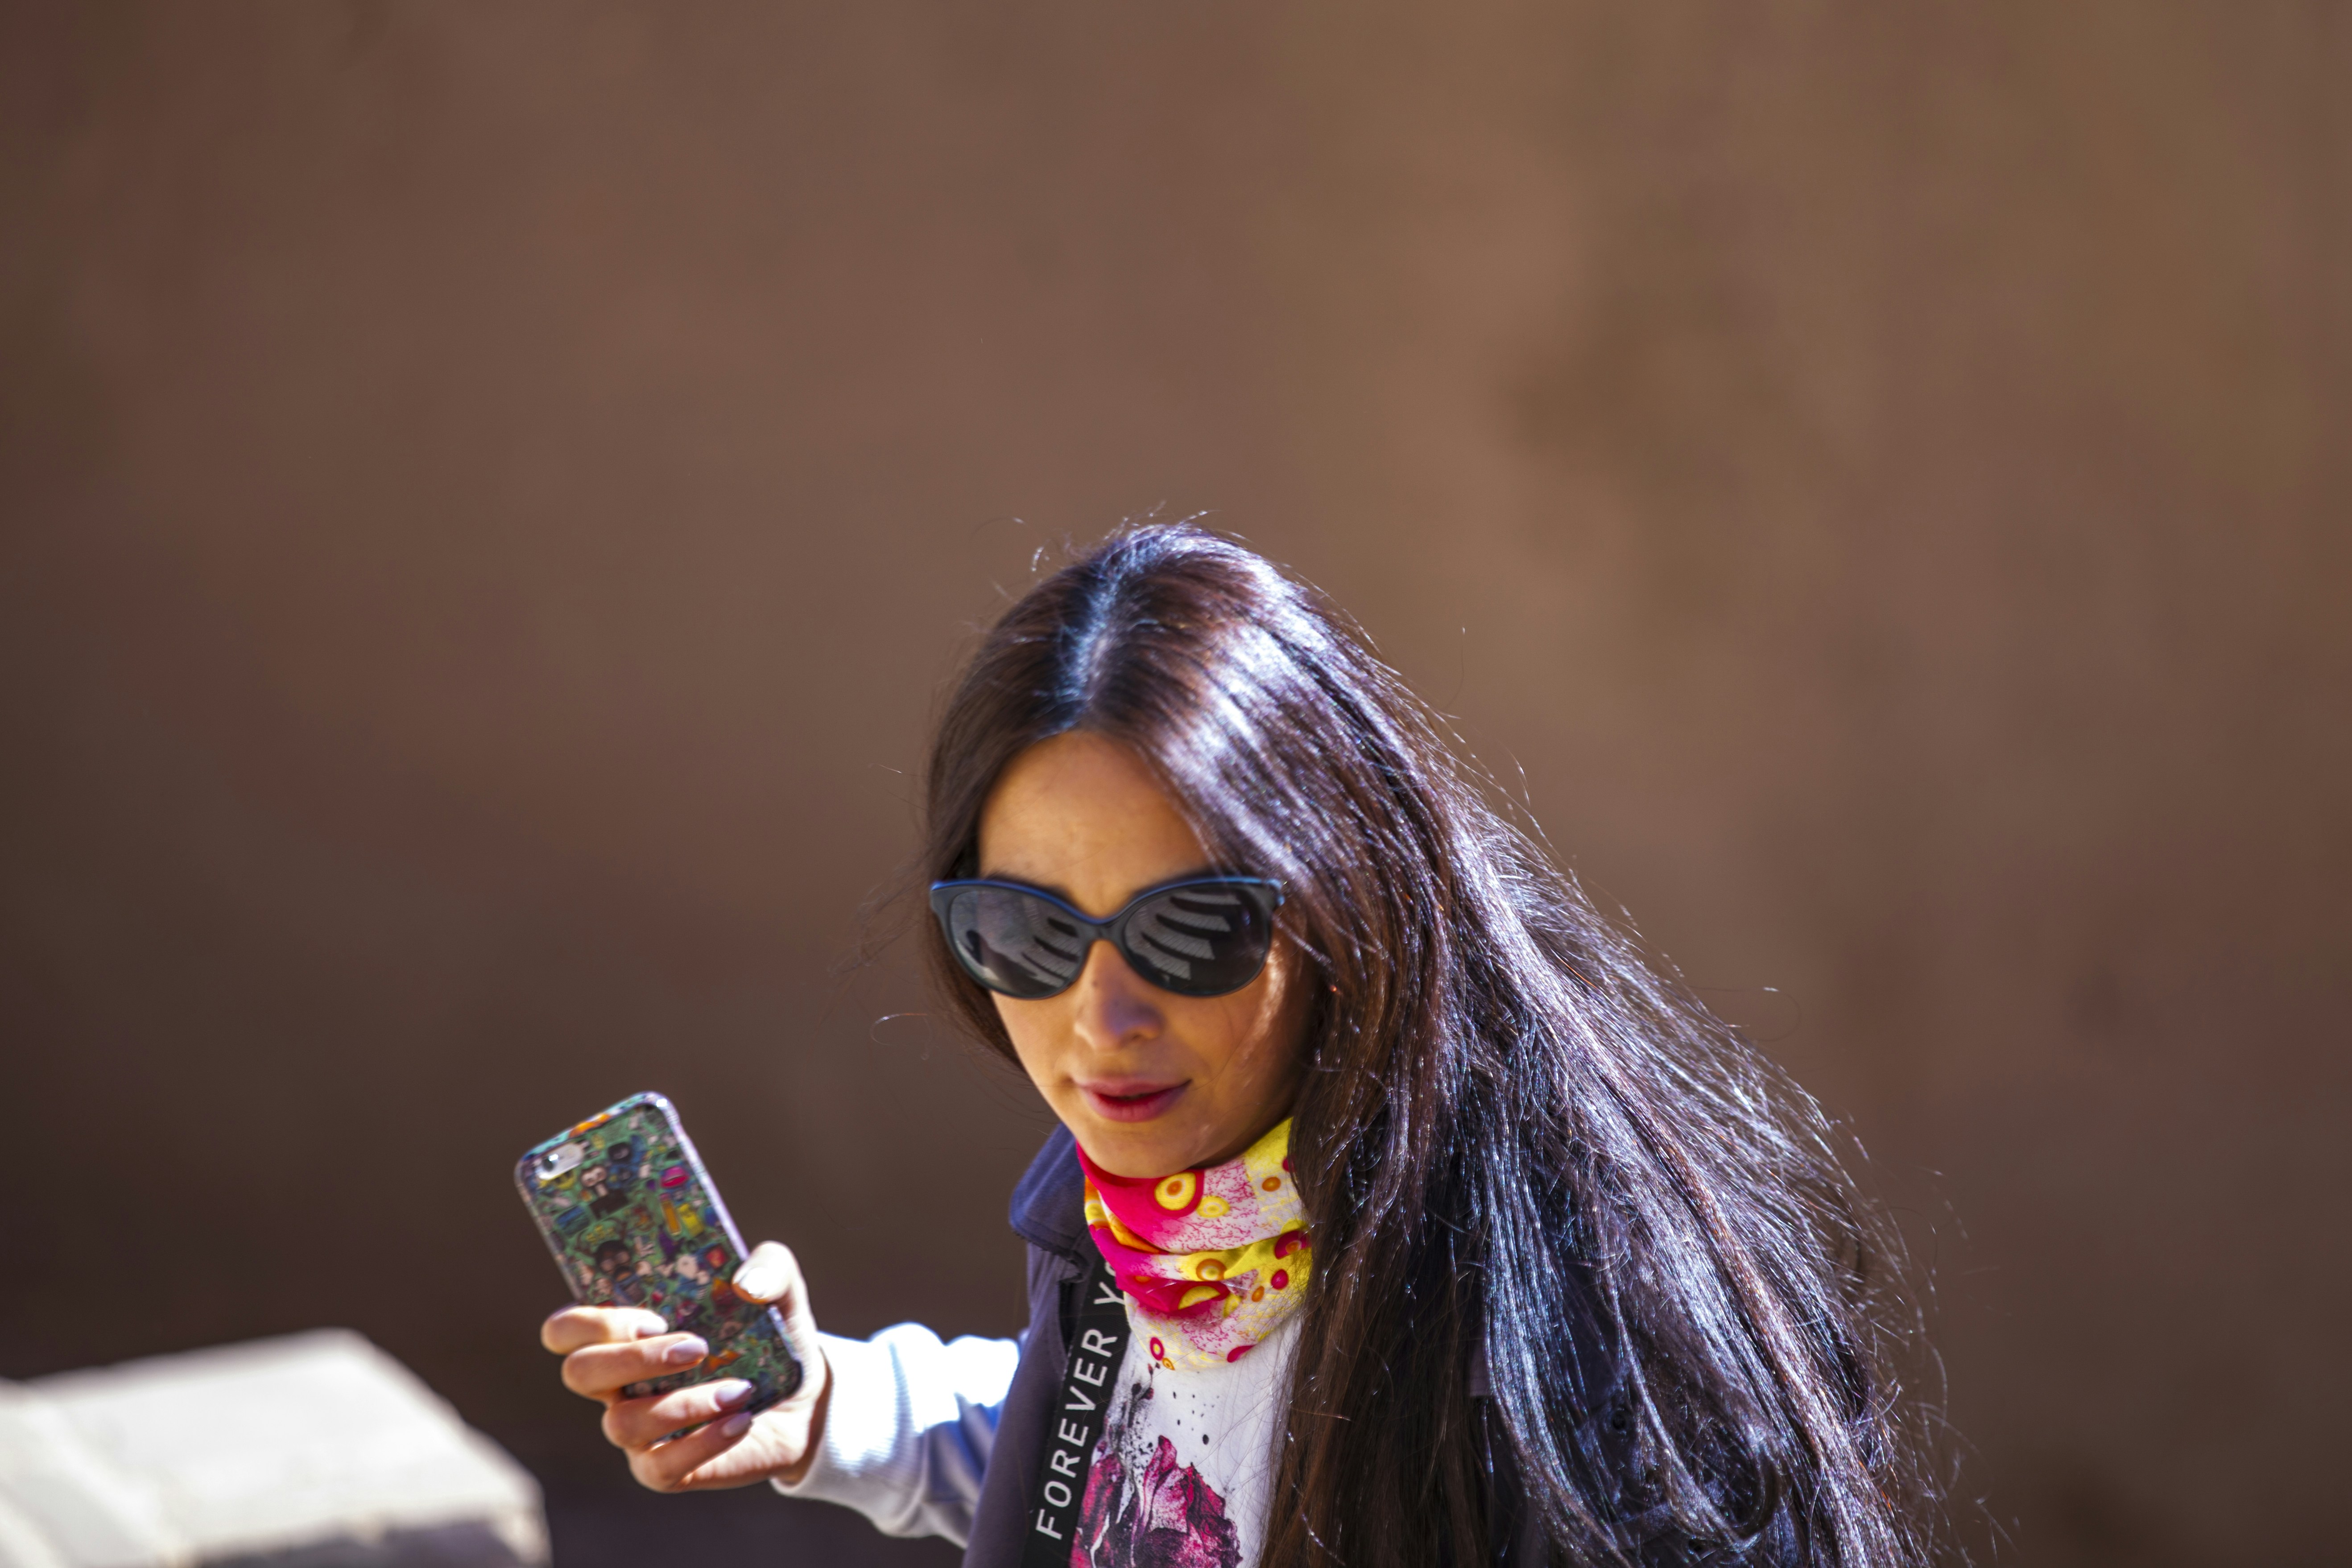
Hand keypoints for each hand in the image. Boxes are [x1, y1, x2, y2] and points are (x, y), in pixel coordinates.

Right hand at [540, 1240, 831, 1491]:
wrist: (805, 1399)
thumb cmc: (771, 1336)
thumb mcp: (780, 1290)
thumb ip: (769, 1266)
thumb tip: (746, 1284)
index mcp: (628, 1334)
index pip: (565, 1329)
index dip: (592, 1322)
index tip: (653, 1317)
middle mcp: (619, 1383)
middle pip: (579, 1373)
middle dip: (632, 1359)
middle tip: (695, 1348)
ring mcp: (637, 1430)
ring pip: (622, 1423)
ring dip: (683, 1404)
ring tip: (739, 1390)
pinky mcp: (664, 1470)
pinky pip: (659, 1468)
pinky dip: (703, 1443)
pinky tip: (741, 1420)